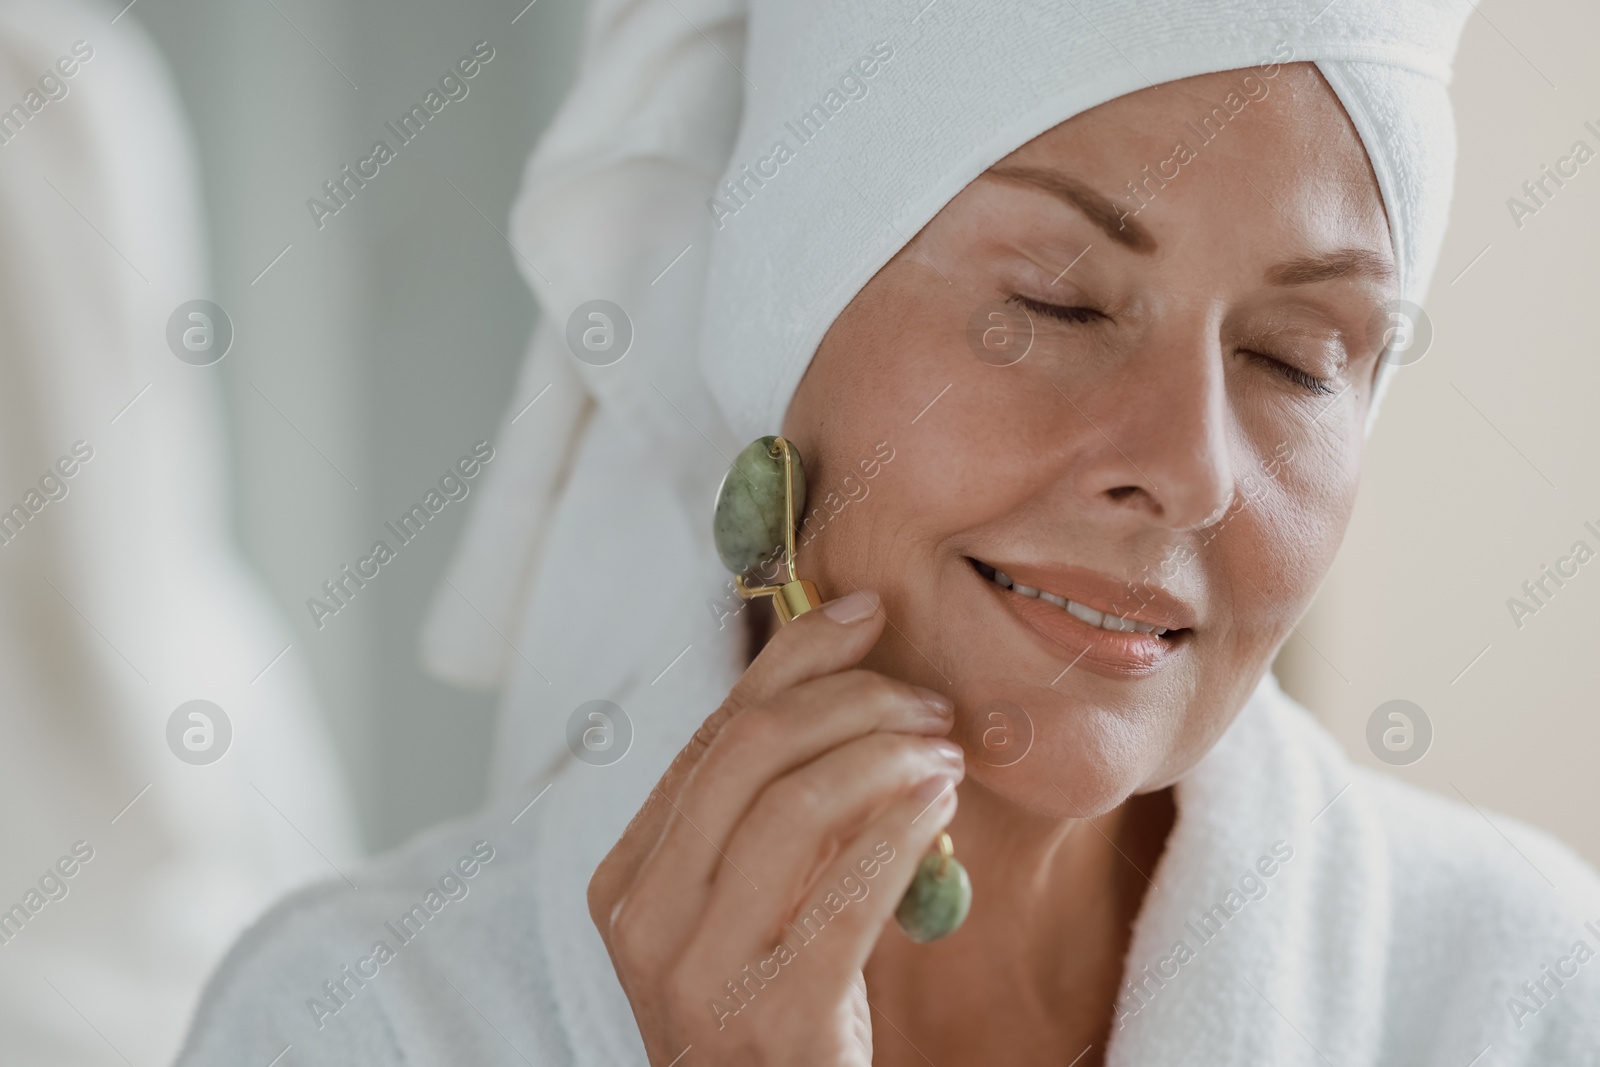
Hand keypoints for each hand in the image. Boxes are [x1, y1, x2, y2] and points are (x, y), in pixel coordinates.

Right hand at [587, 590, 963, 1064]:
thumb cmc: (777, 1010)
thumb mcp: (750, 905)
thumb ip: (771, 813)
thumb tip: (842, 684)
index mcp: (630, 876)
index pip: (712, 734)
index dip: (791, 658)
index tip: (864, 611)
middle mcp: (645, 918)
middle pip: (747, 752)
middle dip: (850, 698)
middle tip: (927, 697)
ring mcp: (698, 973)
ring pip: (792, 805)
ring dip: (885, 755)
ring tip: (945, 748)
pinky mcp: (772, 1018)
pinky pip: (846, 891)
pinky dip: (902, 823)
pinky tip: (940, 797)